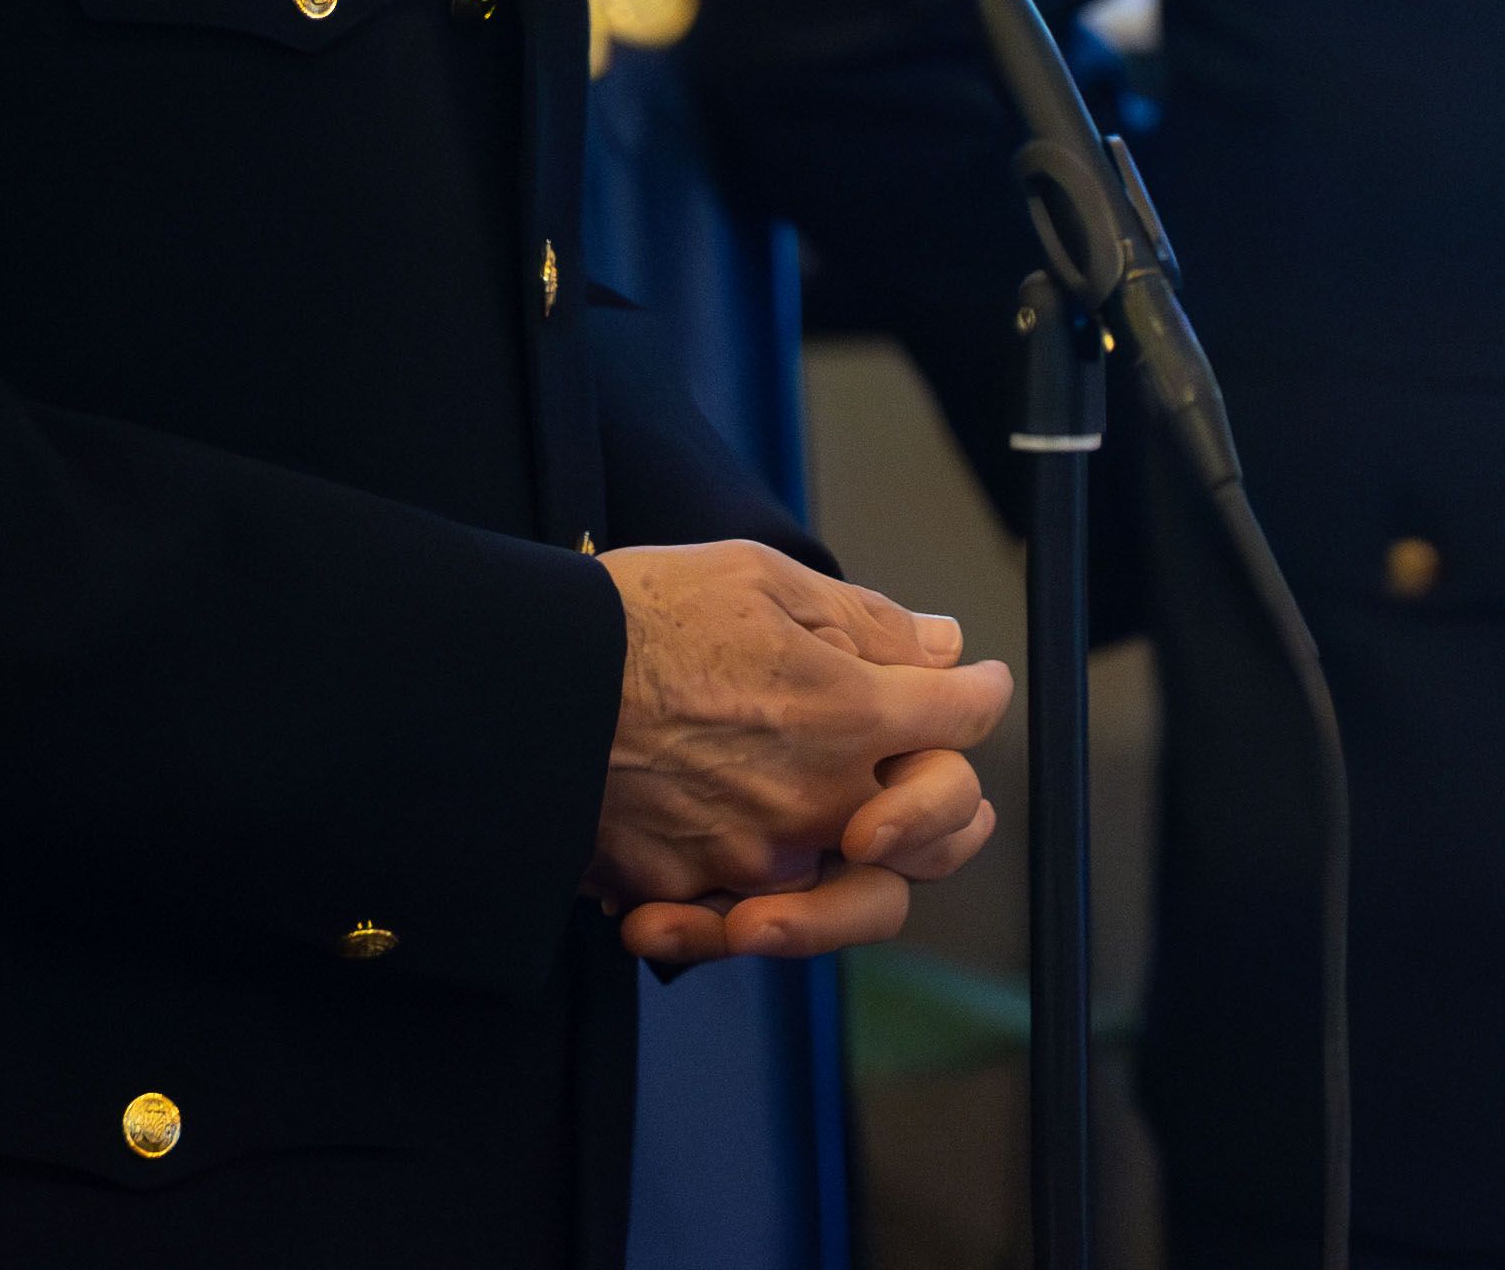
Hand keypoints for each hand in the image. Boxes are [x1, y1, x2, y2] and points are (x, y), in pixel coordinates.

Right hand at [590, 541, 1009, 950]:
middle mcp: (821, 802)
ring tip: (857, 843)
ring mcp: (761, 861)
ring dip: (867, 872)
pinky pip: (750, 924)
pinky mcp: (695, 893)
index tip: (975, 684)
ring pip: (859, 898)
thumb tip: (942, 644)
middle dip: (953, 800)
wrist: (525, 689)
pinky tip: (743, 889)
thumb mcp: (759, 579)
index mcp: (850, 715)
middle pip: (942, 832)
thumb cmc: (638, 619)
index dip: (979, 691)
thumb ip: (864, 622)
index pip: (963, 715)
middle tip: (934, 774)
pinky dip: (749, 915)